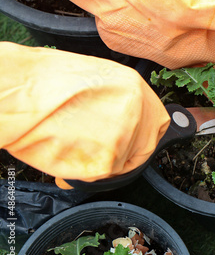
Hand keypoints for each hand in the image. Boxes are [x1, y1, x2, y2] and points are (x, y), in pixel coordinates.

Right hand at [0, 42, 168, 188]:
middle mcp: (138, 109)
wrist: (19, 91)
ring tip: (70, 146)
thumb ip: (116, 101)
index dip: (141, 135)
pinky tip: (64, 156)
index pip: (155, 122)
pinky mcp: (110, 157)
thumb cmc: (45, 83)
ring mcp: (127, 134)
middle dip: (124, 154)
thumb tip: (119, 119)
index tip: (130, 142)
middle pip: (145, 146)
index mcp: (136, 87)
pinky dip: (82, 173)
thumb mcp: (95, 80)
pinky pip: (101, 174)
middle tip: (98, 152)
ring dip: (98, 162)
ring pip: (121, 163)